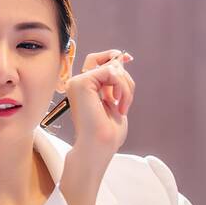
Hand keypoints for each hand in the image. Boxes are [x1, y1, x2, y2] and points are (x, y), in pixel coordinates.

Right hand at [60, 50, 133, 204]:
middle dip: (124, 76)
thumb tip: (121, 59)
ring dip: (125, 86)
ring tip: (122, 106)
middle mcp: (78, 83)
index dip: (113, 56)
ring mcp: (77, 82)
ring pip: (111, 67)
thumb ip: (116, 82)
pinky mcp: (81, 83)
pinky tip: (116, 102)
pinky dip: (120, 86)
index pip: (98, 62)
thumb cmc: (106, 135)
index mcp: (85, 89)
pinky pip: (109, 71)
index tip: (128, 58)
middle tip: (124, 99)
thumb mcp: (116, 101)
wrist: (97, 148)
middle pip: (106, 61)